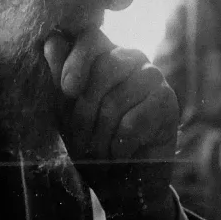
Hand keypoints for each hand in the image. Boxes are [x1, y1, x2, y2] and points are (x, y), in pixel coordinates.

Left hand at [42, 28, 180, 219]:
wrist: (120, 182)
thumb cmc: (90, 143)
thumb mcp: (64, 112)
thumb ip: (59, 76)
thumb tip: (52, 39)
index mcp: (102, 55)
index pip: (90, 37)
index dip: (76, 61)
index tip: (67, 90)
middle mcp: (130, 59)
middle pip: (103, 69)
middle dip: (85, 113)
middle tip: (84, 140)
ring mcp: (153, 78)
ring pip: (117, 100)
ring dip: (101, 135)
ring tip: (102, 151)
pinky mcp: (168, 102)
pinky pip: (134, 122)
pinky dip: (120, 146)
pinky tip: (122, 154)